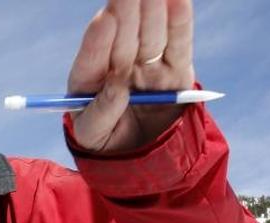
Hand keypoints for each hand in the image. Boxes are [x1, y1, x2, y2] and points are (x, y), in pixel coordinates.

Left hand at [68, 0, 195, 152]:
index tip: (105, 20)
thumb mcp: (92, 136)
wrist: (137, 161)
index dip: (99, 39)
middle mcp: (119, 66)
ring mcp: (148, 67)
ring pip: (151, 34)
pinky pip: (179, 44)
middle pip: (124, 36)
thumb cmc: (105, 143)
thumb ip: (100, 113)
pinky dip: (180, 21)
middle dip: (127, 11)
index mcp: (89, 79)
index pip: (93, 57)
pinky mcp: (176, 72)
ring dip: (153, 8)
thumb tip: (118, 88)